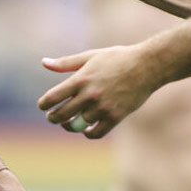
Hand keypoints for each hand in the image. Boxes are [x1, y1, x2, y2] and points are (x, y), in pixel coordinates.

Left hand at [37, 45, 157, 138]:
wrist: (146, 66)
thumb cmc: (117, 58)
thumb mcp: (90, 56)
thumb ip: (65, 63)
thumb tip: (43, 63)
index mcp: (81, 79)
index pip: (52, 98)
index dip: (43, 104)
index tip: (43, 106)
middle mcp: (90, 95)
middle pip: (61, 115)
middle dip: (53, 118)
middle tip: (52, 117)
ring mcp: (103, 107)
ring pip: (78, 125)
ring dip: (70, 126)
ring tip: (68, 123)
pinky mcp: (115, 117)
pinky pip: (96, 133)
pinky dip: (88, 134)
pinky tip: (86, 129)